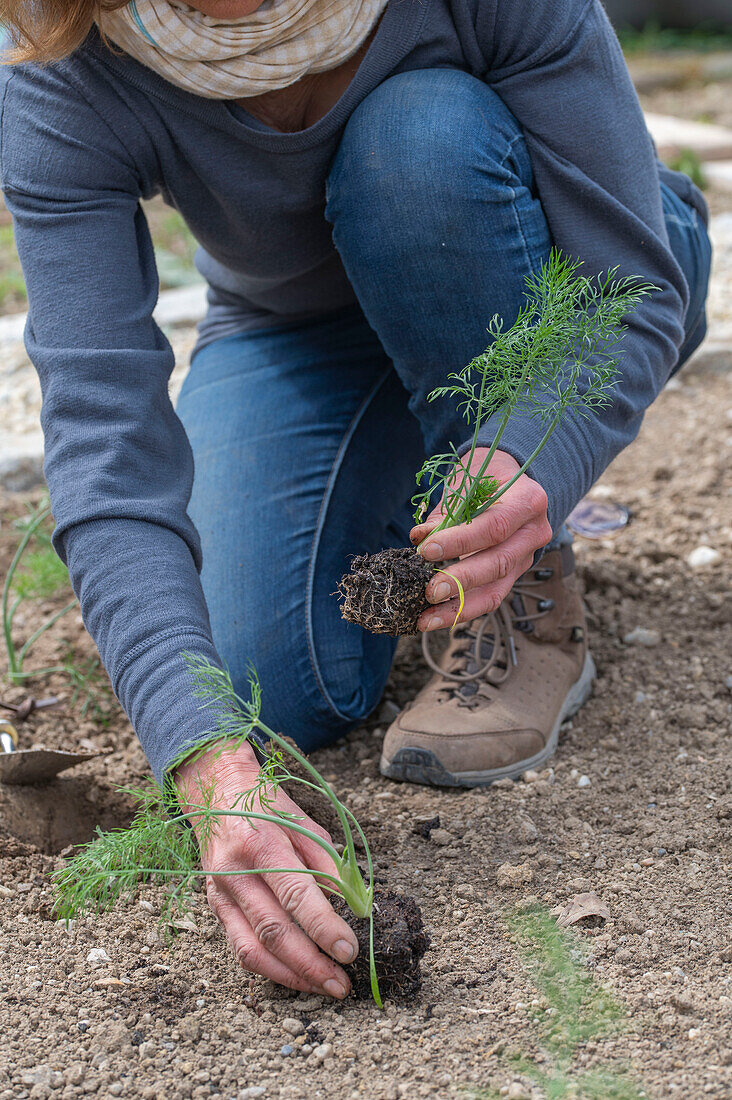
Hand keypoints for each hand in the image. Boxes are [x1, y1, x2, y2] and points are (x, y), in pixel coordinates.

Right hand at [175, 741, 357, 996]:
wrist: (215, 791)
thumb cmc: (265, 804)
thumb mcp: (301, 820)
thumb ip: (327, 861)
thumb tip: (353, 905)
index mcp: (260, 843)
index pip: (295, 893)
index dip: (323, 926)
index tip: (349, 949)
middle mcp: (235, 873)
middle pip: (273, 931)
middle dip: (311, 964)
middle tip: (341, 983)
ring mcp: (220, 894)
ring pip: (253, 950)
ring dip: (291, 976)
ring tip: (325, 987)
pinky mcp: (215, 908)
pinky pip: (240, 948)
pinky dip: (271, 969)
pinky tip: (297, 976)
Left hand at [410, 448, 551, 631]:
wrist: (511, 480)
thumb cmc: (485, 477)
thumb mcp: (467, 484)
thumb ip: (447, 513)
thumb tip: (420, 537)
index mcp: (528, 501)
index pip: (494, 527)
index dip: (459, 541)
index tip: (425, 550)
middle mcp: (534, 532)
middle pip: (498, 563)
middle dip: (460, 580)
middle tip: (428, 590)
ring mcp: (527, 557)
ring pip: (497, 590)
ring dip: (458, 608)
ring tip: (426, 619)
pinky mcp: (515, 574)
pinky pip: (490, 596)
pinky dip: (462, 609)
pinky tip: (436, 617)